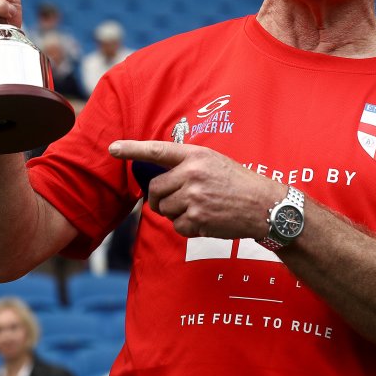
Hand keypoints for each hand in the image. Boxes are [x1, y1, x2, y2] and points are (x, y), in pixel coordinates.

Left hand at [108, 140, 286, 238]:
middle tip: (177, 201)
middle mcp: (192, 174)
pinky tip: (206, 220)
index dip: (132, 149)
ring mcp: (194, 196)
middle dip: (160, 199)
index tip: (112, 148)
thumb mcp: (214, 162)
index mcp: (196, 155)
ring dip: (175, 214)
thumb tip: (160, 183)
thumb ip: (188, 166)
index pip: (157, 150)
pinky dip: (187, 227)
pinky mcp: (197, 218)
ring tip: (200, 209)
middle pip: (155, 189)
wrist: (263, 205)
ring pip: (164, 210)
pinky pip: (177, 226)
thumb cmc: (239, 183)